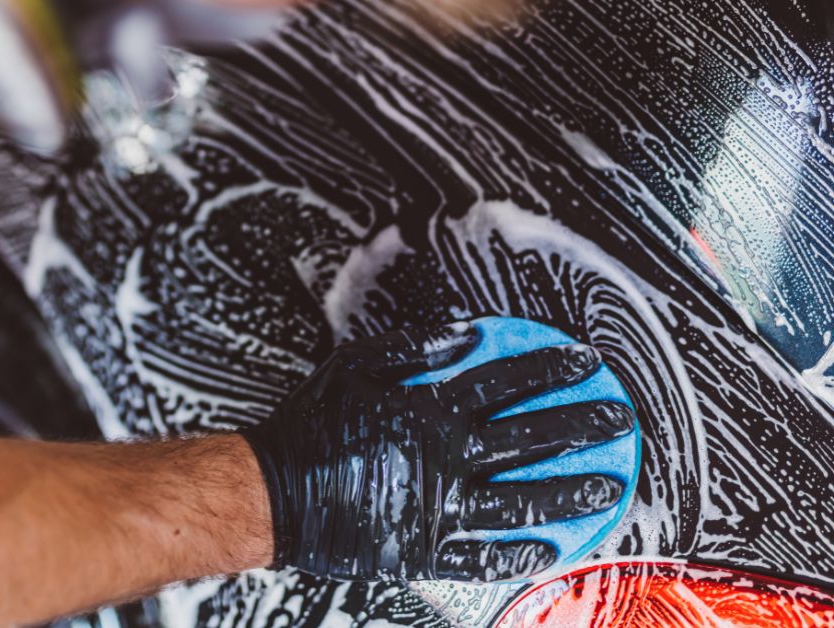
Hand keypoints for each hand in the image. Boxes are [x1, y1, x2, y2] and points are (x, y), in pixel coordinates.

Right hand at [241, 320, 634, 581]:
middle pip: (528, 439)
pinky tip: (550, 548)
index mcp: (430, 411)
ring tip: (607, 487)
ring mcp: (439, 508)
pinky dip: (518, 553)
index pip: (505, 382)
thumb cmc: (310, 425)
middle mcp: (444, 459)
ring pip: (520, 502)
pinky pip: (482, 556)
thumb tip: (464, 332)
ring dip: (568, 493)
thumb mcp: (355, 367)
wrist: (273, 492)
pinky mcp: (424, 549)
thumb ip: (414, 349)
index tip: (585, 360)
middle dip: (580, 425)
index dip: (549, 367)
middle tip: (618, 418)